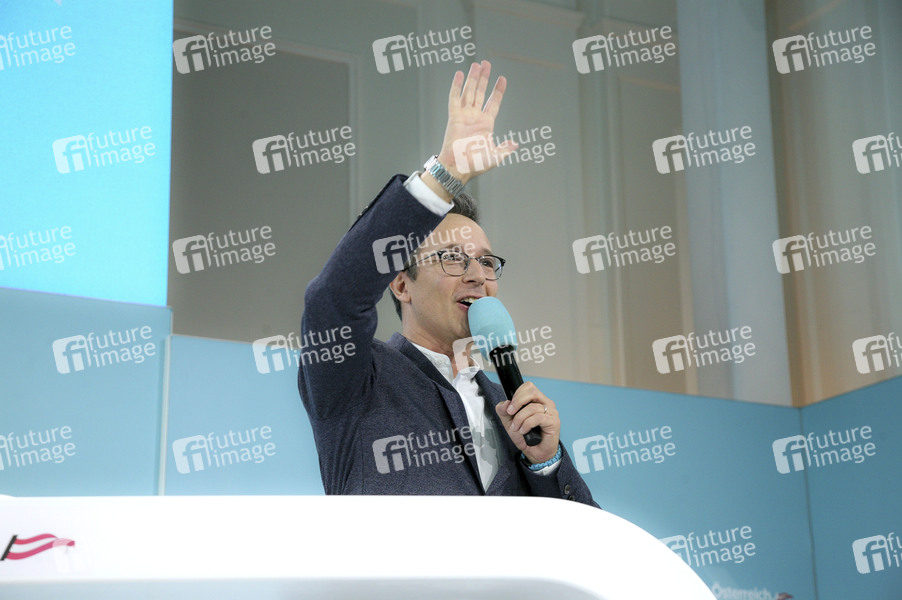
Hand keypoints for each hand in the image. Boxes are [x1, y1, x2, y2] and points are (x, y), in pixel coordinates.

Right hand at [433, 60, 517, 185]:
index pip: (493, 103)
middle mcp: (475, 117)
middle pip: (481, 93)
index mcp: (486, 125)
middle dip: (484, 78)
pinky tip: (460, 74)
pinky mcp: (454, 117)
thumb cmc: (475, 165)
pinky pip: (455, 98)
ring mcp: (465, 116)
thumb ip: (505, 148)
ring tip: (477, 64)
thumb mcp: (495, 156)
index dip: (498, 91)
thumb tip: (516, 144)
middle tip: (487, 64)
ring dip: (473, 78)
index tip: (502, 79)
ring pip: (469, 92)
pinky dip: (457, 86)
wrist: (459, 168)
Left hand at [494, 382, 559, 464]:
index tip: (510, 407)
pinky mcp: (553, 422)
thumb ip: (503, 411)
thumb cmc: (526, 436)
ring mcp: (551, 412)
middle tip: (510, 413)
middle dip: (517, 402)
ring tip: (517, 428)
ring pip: (532, 407)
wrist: (535, 453)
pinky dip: (527, 424)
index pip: (529, 387)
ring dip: (520, 419)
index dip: (517, 394)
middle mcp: (546, 404)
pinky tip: (524, 431)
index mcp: (537, 400)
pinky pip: (538, 417)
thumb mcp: (509, 422)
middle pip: (532, 392)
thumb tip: (505, 403)